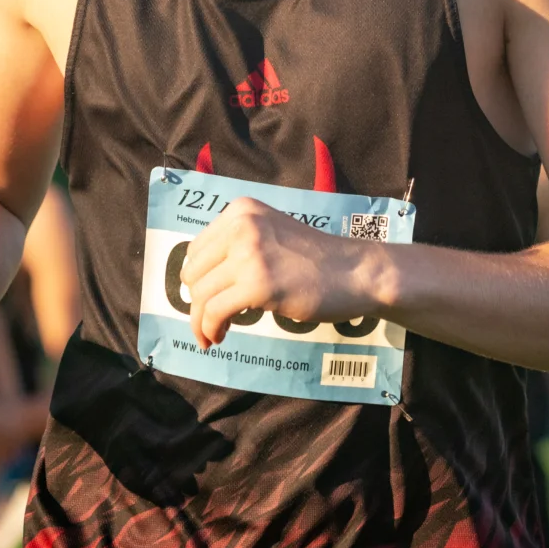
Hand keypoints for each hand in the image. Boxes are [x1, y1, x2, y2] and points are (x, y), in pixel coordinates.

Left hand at [178, 198, 379, 347]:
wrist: (355, 271)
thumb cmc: (317, 259)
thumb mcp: (271, 234)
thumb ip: (238, 245)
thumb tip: (197, 280)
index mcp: (242, 210)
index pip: (197, 249)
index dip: (198, 279)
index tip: (209, 298)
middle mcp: (241, 225)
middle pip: (193, 273)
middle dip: (197, 302)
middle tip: (212, 320)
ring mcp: (249, 254)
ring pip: (201, 296)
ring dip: (202, 322)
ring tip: (213, 335)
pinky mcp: (258, 284)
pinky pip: (215, 312)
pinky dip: (211, 329)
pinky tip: (221, 337)